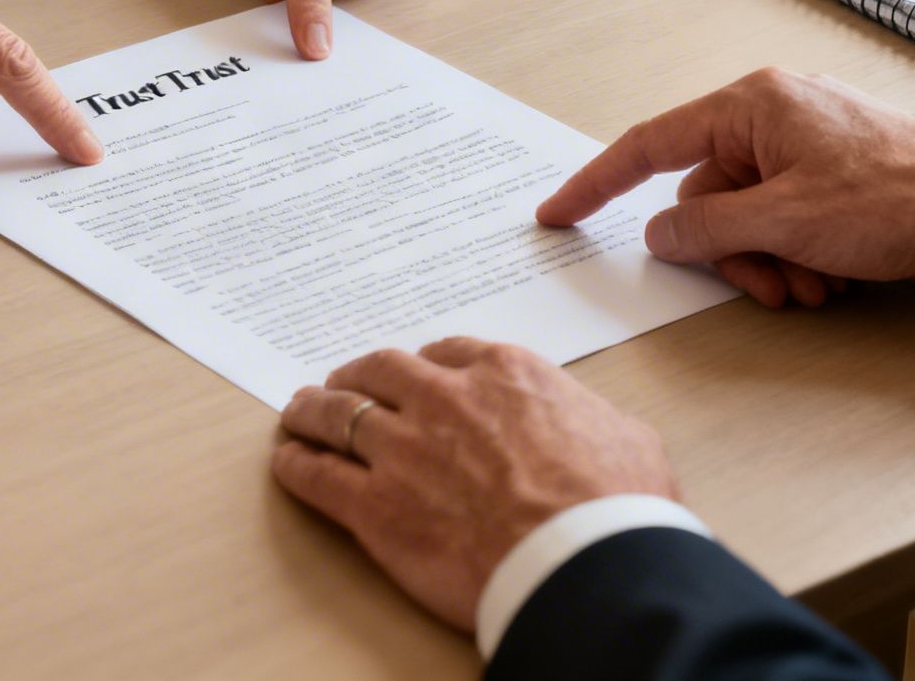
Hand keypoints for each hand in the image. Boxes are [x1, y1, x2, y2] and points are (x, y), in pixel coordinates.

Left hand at [273, 339, 674, 630]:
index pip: (448, 352)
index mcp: (506, 375)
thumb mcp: (626, 437)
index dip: (425, 364)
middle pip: (380, 371)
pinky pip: (318, 477)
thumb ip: (587, 419)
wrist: (584, 562)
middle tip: (343, 383)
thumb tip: (591, 428)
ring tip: (298, 413)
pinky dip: (297, 466)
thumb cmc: (617, 507)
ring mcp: (404, 451)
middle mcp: (446, 400)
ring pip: (337, 414)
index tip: (414, 375)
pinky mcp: (376, 507)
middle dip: (357, 376)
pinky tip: (288, 463)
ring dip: (313, 411)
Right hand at [537, 69, 914, 305]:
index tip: (558, 213)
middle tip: (766, 284)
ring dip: (767, 264)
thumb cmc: (896, 199)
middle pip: (705, 197)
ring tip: (811, 287)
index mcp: (752, 104)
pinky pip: (782, 226)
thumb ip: (705, 227)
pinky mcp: (835, 184)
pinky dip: (795, 260)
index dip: (597, 182)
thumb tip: (660, 233)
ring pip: (746, 221)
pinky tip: (831, 280)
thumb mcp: (783, 219)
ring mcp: (806, 152)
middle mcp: (774, 118)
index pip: (650, 145)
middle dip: (730, 253)